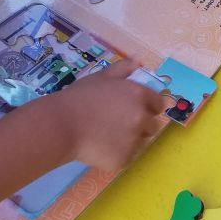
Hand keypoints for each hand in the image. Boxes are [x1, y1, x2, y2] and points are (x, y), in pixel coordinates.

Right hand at [53, 59, 168, 172]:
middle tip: (119, 123)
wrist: (62, 125)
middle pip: (153, 125)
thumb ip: (124, 68)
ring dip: (132, 140)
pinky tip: (103, 146)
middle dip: (141, 124)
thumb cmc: (80, 97)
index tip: (134, 108)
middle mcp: (141, 118)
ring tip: (109, 135)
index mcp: (139, 95)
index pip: (158, 104)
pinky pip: (129, 157)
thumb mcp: (102, 76)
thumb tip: (138, 60)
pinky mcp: (125, 159)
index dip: (148, 106)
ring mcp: (134, 141)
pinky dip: (119, 153)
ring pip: (142, 142)